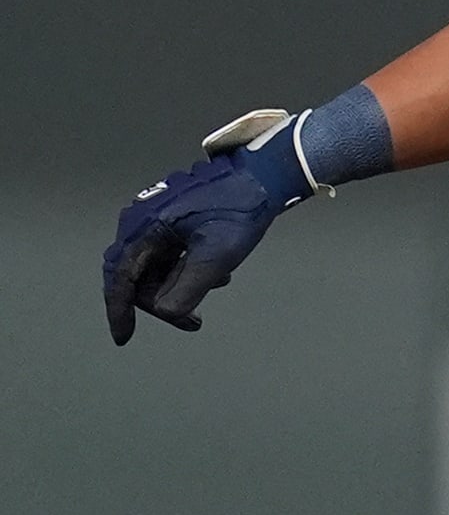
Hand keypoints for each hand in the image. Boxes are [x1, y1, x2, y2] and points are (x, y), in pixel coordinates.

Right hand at [102, 154, 286, 343]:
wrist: (264, 176)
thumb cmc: (240, 210)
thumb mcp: (216, 256)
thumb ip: (187, 288)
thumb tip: (165, 312)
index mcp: (143, 226)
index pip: (120, 278)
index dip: (119, 311)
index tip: (124, 338)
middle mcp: (141, 219)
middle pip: (137, 275)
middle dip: (162, 301)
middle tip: (194, 321)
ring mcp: (155, 217)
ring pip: (155, 266)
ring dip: (179, 285)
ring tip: (217, 287)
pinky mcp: (172, 217)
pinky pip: (169, 253)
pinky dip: (186, 270)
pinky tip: (218, 275)